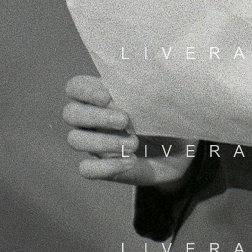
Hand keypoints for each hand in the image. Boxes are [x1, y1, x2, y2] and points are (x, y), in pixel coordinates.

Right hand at [63, 75, 194, 187]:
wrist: (181, 149)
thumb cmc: (169, 117)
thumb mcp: (164, 100)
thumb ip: (150, 88)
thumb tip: (144, 82)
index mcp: (103, 95)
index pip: (75, 87)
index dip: (84, 90)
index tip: (108, 96)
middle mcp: (93, 118)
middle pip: (70, 113)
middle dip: (96, 116)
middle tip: (126, 120)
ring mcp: (95, 143)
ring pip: (75, 139)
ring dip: (103, 141)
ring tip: (134, 144)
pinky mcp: (102, 167)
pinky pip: (86, 169)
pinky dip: (106, 166)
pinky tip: (130, 162)